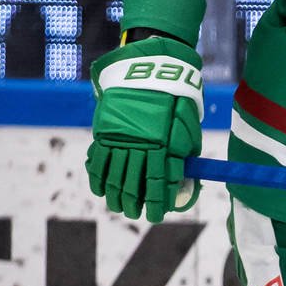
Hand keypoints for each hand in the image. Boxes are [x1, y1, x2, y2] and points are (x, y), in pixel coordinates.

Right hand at [85, 37, 204, 222]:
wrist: (148, 70)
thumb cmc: (174, 101)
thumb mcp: (187, 127)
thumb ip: (184, 155)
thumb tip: (185, 184)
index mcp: (164, 144)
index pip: (159, 182)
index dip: (157, 201)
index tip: (157, 214)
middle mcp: (141, 144)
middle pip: (134, 181)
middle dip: (136, 202)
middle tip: (137, 214)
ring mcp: (120, 137)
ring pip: (115, 174)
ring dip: (117, 195)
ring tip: (120, 208)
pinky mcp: (105, 131)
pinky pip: (99, 160)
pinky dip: (99, 178)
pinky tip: (102, 191)